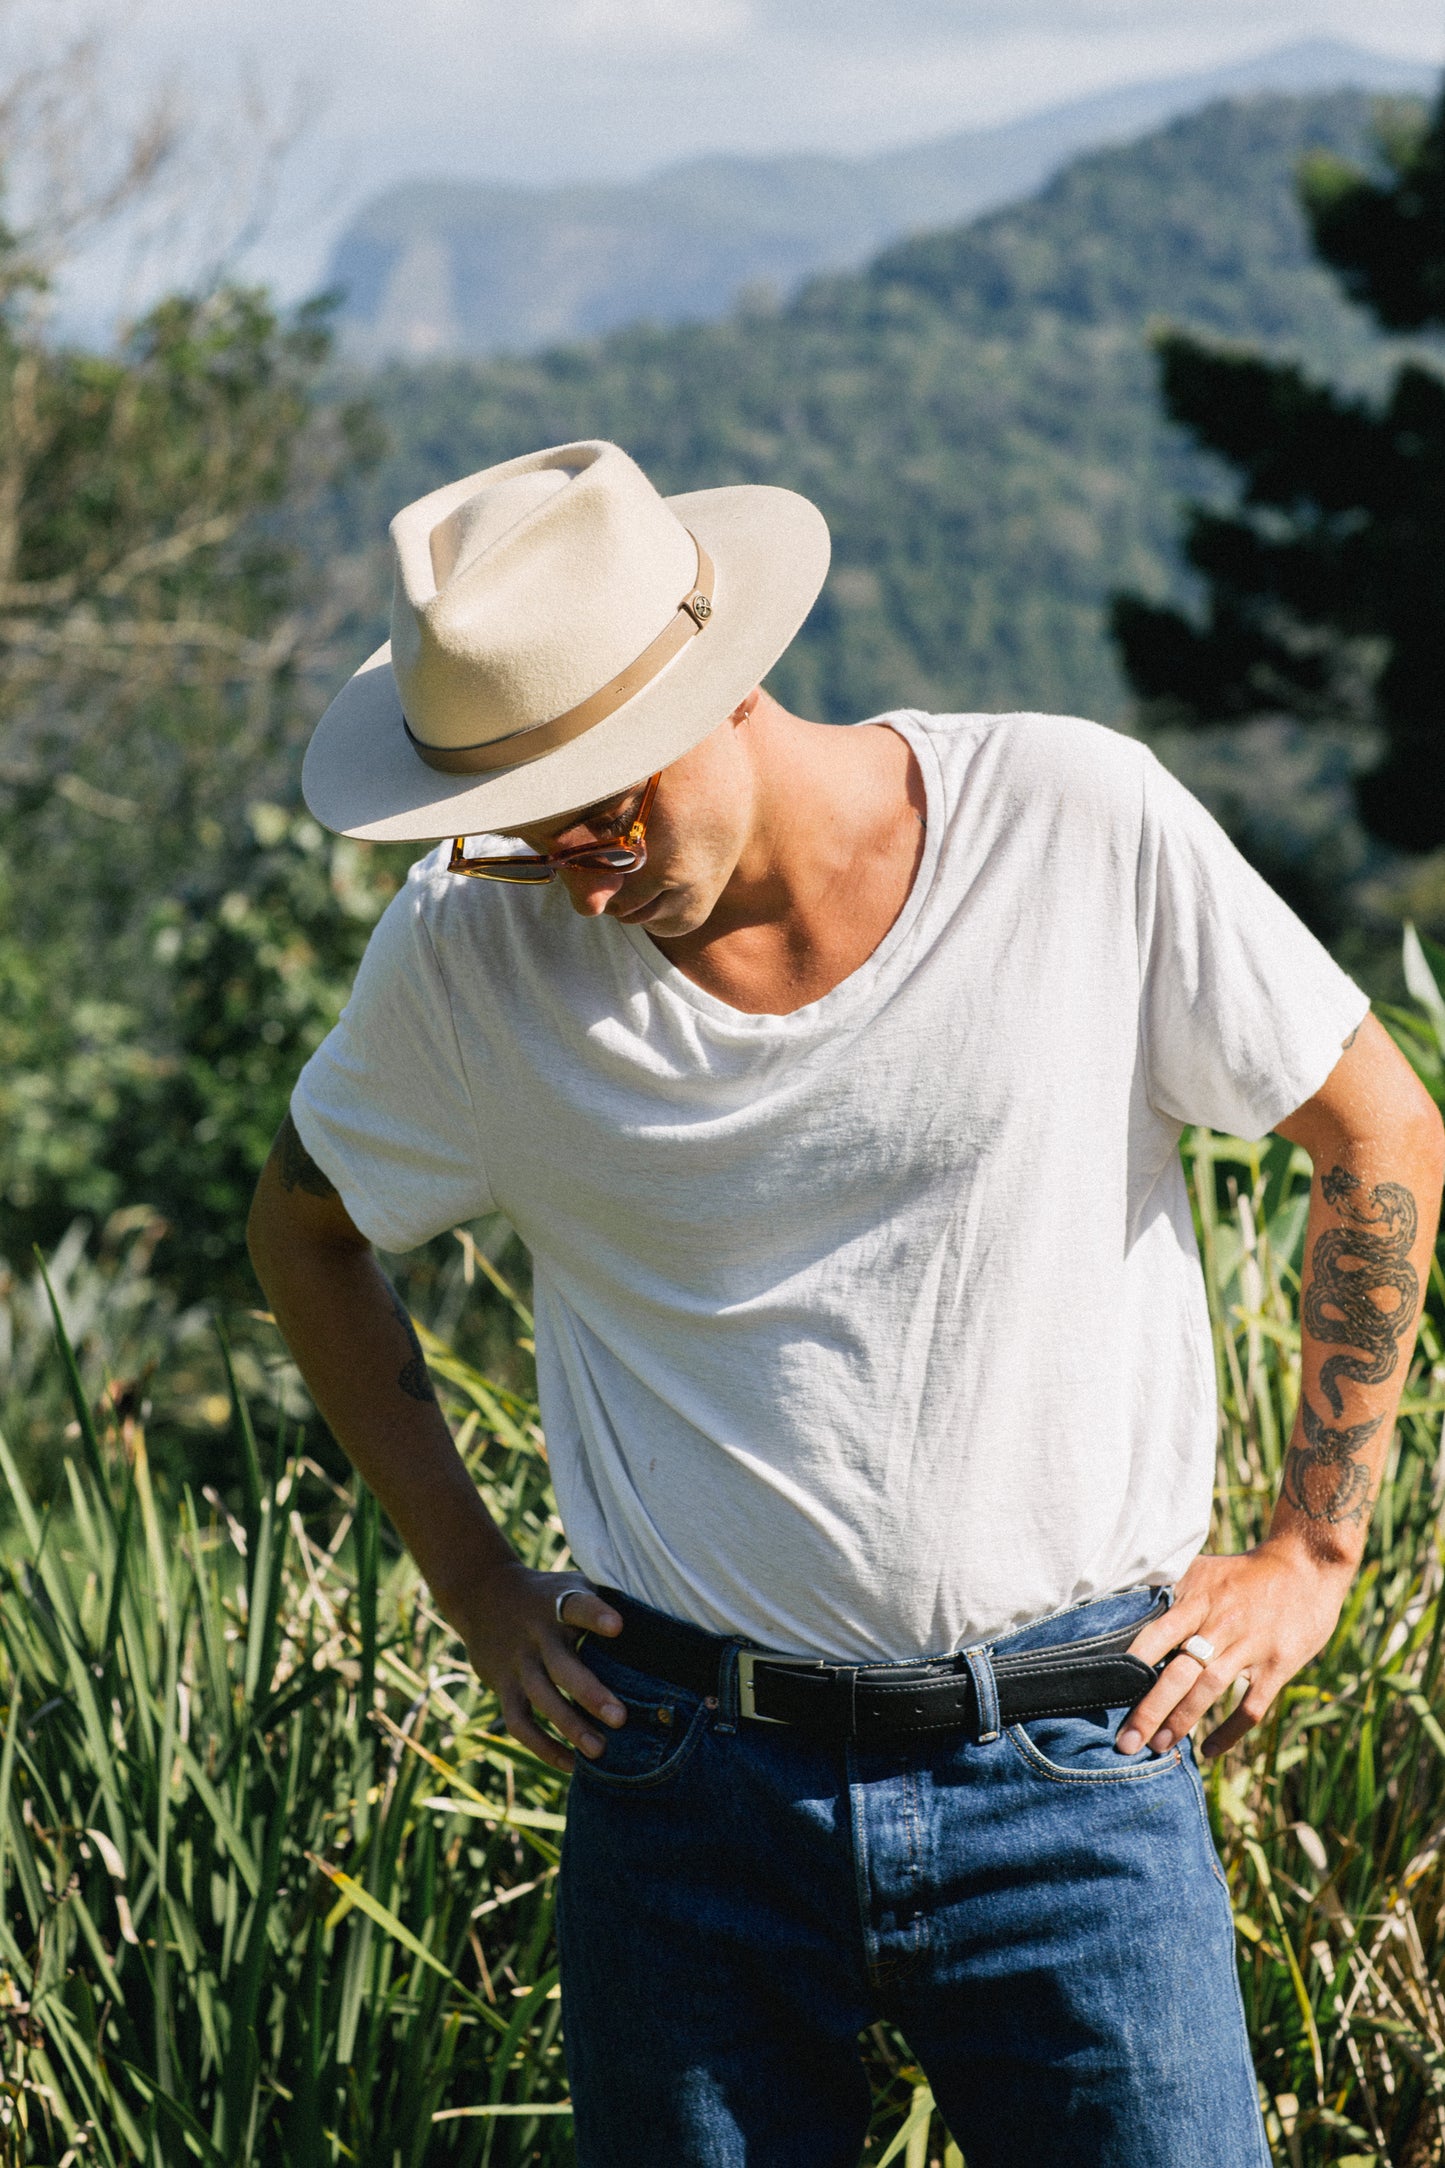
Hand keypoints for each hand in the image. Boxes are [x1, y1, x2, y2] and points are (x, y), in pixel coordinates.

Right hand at [448, 1564, 626, 1773]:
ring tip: (599, 1751)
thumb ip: (602, 1600)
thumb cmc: (546, 1594)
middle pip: (561, 1665)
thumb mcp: (570, 1584)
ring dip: (569, 1727)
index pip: (577, 1606)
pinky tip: (570, 1763)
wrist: (482, 1593)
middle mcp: (536, 1635)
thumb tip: (656, 1620)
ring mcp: (518, 1662)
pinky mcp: (502, 1686)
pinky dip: (542, 1746)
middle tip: (621, 1719)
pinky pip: (519, 1722)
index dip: (596, 1616)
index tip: (619, 1627)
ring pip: (541, 1698)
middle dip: (589, 1693)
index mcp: (558, 1604)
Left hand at [1118, 1541, 1351, 1759]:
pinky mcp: (1278, 1664)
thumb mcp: (1204, 1570)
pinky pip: (1251, 1706)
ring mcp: (1250, 1645)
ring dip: (1182, 1721)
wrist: (1306, 1565)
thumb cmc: (1245, 1573)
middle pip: (1178, 1671)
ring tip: (1159, 1746)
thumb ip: (1170, 1590)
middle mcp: (1220, 1622)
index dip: (1131, 1665)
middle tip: (1127, 1741)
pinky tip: (1209, 1750)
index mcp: (1197, 1599)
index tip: (1105, 1692)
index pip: (1156, 1634)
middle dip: (1149, 1709)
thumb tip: (1123, 1604)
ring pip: (1209, 1690)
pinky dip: (1229, 1732)